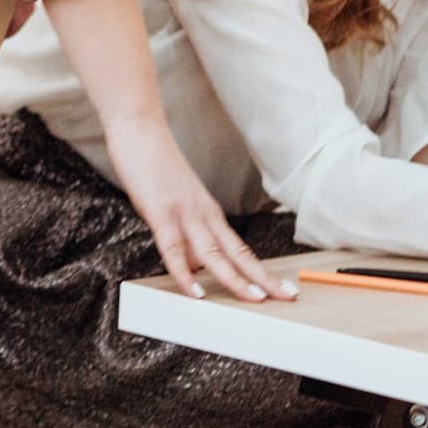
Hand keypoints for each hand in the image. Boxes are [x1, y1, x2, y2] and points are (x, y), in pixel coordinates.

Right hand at [102, 120, 286, 303]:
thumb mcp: (175, 202)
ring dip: (235, 278)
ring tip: (254, 299)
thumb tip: (190, 264)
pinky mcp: (161, 213)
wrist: (141, 129)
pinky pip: (174, 250)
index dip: (260, 271)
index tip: (280, 288)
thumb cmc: (154, 164)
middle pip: (237, 254)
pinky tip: (195, 292)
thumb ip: (184, 233)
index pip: (241, 249)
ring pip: (213, 255)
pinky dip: (184, 274)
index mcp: (209, 213)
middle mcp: (203, 215)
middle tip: (286, 297)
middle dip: (263, 279)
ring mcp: (184, 214)